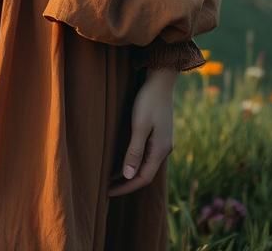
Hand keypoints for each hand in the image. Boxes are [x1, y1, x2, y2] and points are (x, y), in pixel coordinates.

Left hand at [107, 67, 176, 196]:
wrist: (161, 80)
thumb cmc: (148, 100)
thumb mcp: (139, 125)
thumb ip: (134, 151)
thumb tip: (129, 176)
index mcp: (160, 150)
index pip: (143, 178)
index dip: (126, 187)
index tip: (107, 192)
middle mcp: (164, 149)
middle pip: (145, 174)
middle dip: (127, 183)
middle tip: (107, 188)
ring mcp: (162, 142)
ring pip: (145, 165)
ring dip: (129, 173)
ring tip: (111, 178)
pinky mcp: (158, 134)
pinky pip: (145, 155)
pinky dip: (133, 161)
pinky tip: (122, 161)